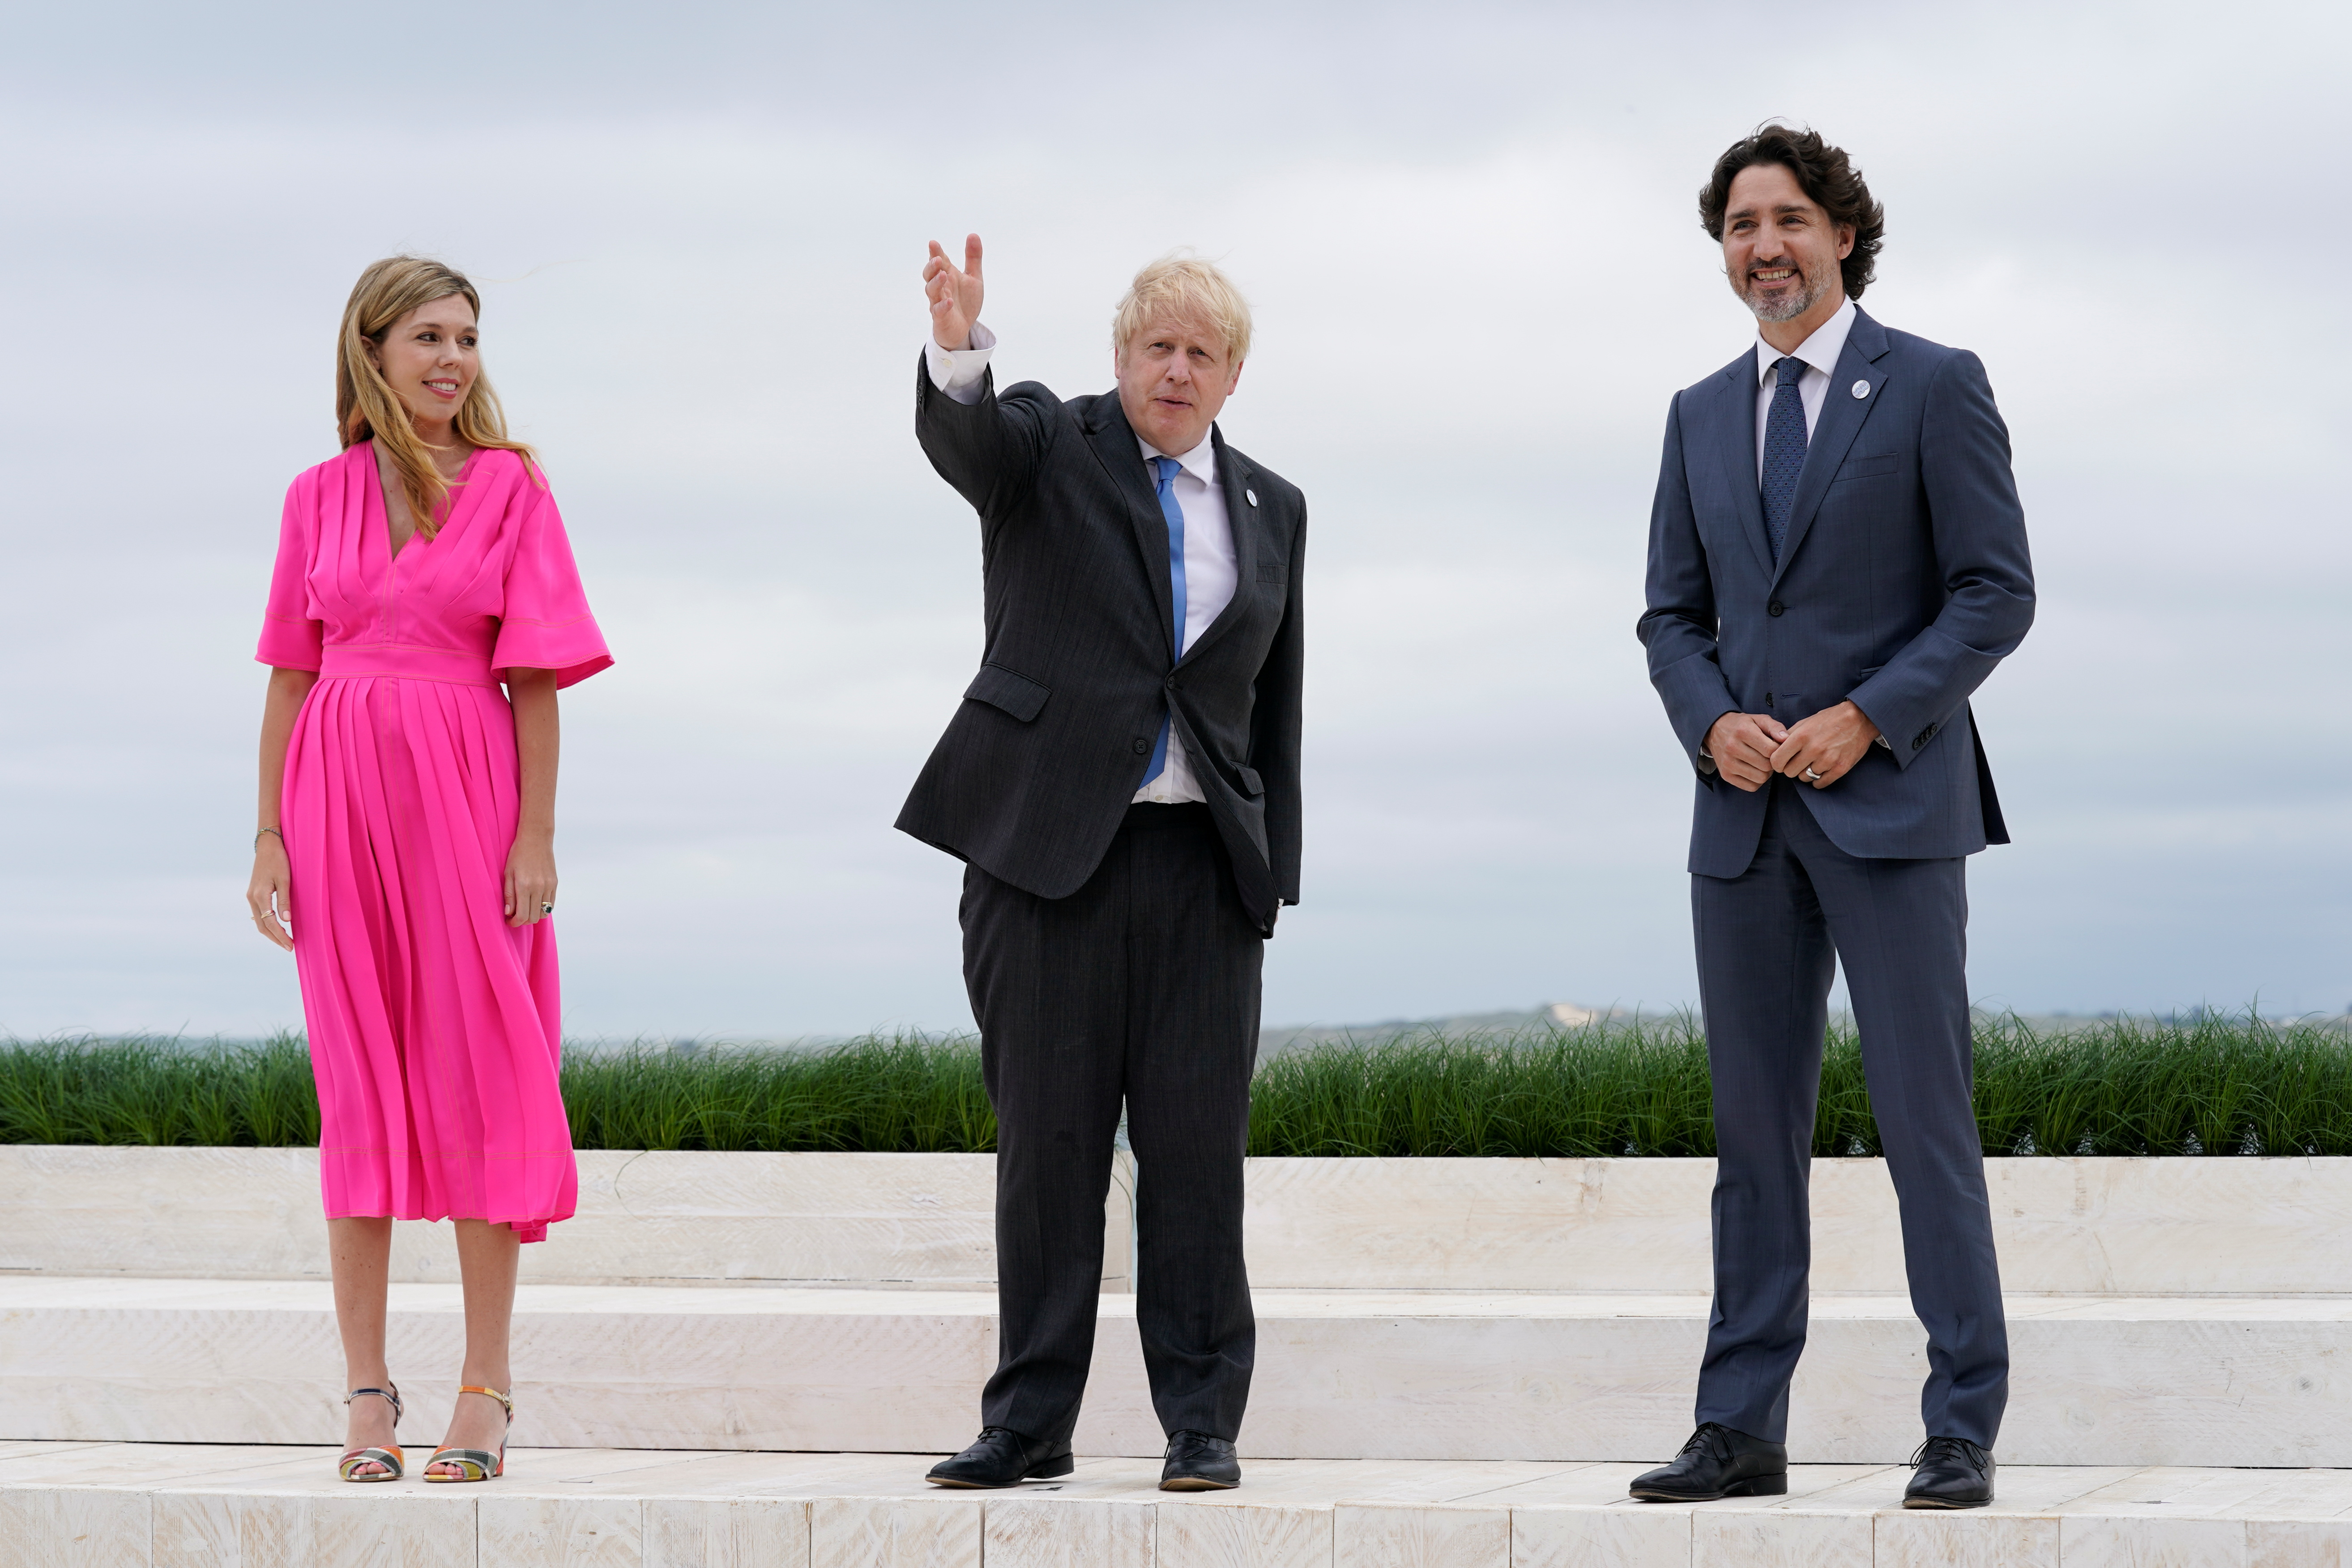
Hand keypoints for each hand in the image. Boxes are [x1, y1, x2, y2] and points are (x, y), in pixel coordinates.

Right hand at [247, 832, 292, 950]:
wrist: (267, 845)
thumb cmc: (278, 860)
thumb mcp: (285, 879)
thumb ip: (285, 900)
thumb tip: (286, 920)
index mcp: (260, 896)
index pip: (270, 923)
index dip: (280, 936)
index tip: (291, 945)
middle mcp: (252, 898)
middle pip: (262, 926)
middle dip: (275, 938)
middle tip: (289, 947)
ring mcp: (251, 896)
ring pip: (259, 921)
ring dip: (270, 933)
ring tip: (284, 941)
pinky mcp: (253, 893)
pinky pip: (259, 914)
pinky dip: (266, 924)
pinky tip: (275, 927)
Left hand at [505, 835, 556, 927]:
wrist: (536, 838)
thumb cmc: (518, 854)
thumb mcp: (508, 873)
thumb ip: (509, 894)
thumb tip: (509, 913)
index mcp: (524, 885)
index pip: (522, 915)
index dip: (515, 923)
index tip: (509, 921)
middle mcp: (539, 888)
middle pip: (533, 917)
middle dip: (523, 921)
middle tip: (515, 916)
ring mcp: (549, 886)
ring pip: (543, 913)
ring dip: (533, 915)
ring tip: (525, 909)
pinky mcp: (555, 884)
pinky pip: (551, 904)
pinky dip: (542, 908)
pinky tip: (534, 902)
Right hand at [924, 234, 983, 350]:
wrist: (963, 327)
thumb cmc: (965, 301)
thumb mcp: (973, 277)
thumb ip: (973, 257)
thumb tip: (973, 234)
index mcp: (947, 275)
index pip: (939, 261)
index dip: (935, 252)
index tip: (933, 243)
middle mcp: (940, 287)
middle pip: (930, 274)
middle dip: (932, 266)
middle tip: (938, 259)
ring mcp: (938, 302)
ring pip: (932, 291)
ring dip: (936, 283)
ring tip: (943, 275)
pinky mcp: (941, 318)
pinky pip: (939, 311)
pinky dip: (943, 306)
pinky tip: (948, 301)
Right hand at [1703, 712, 1788, 791]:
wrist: (1715, 730)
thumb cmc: (1742, 725)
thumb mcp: (1759, 719)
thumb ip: (1775, 727)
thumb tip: (1785, 739)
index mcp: (1743, 731)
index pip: (1771, 750)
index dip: (1778, 750)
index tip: (1775, 747)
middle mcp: (1732, 747)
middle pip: (1766, 766)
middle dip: (1772, 762)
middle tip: (1768, 756)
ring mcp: (1727, 763)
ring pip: (1760, 778)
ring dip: (1766, 772)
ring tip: (1762, 763)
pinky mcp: (1725, 775)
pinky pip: (1751, 787)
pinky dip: (1757, 781)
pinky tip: (1754, 770)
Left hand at [1770, 700, 1881, 787]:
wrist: (1860, 719)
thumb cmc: (1830, 719)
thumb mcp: (1806, 722)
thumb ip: (1789, 736)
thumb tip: (1775, 748)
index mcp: (1801, 736)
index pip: (1777, 760)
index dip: (1776, 763)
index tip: (1781, 762)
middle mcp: (1814, 749)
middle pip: (1790, 772)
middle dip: (1791, 768)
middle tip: (1797, 762)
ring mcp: (1828, 760)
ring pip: (1804, 778)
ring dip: (1805, 773)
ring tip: (1812, 763)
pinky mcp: (1840, 768)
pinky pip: (1820, 784)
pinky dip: (1818, 780)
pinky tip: (1820, 770)